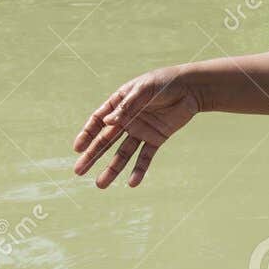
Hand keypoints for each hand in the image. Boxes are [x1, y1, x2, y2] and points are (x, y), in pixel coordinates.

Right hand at [72, 66, 199, 187]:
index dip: (87, 134)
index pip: (98, 121)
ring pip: (123, 153)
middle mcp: (127, 119)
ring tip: (101, 184)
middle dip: (92, 155)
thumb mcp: (144, 90)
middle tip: (79, 171)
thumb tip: (107, 122)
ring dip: (112, 168)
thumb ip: (127, 106)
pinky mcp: (156, 139)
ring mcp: (141, 130)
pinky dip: (139, 170)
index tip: (78, 148)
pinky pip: (145, 157)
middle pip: (106, 140)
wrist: (191, 88)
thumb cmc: (164, 83)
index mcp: (119, 104)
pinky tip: (132, 183)